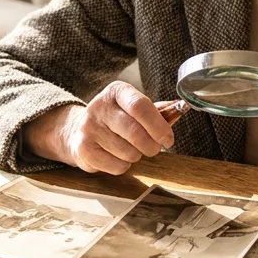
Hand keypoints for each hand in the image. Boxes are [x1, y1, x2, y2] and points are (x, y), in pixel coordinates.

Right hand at [20, 81, 175, 174]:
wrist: (77, 130)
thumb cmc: (115, 119)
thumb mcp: (132, 107)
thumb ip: (157, 110)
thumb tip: (180, 109)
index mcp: (116, 91)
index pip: (140, 106)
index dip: (159, 126)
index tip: (168, 139)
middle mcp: (99, 107)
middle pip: (135, 132)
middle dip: (152, 146)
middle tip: (154, 148)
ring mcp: (89, 128)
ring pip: (128, 152)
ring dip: (137, 155)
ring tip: (130, 149)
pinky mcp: (84, 149)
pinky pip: (117, 166)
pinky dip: (124, 166)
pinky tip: (117, 156)